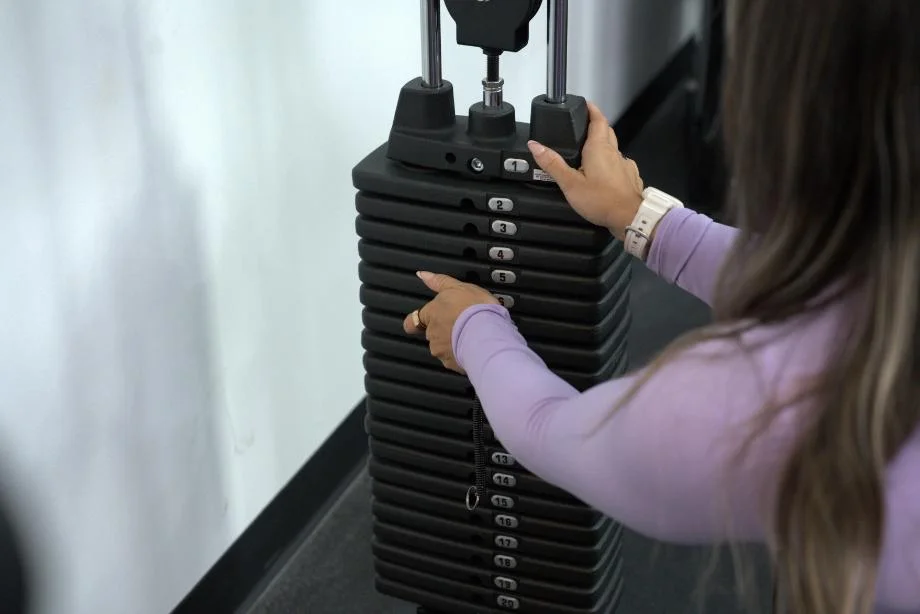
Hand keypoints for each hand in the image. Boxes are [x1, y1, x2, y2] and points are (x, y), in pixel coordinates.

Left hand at [403, 271, 498, 372]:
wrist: (487, 334)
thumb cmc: (474, 309)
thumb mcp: (458, 286)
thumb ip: (439, 282)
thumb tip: (422, 275)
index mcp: (431, 314)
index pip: (412, 322)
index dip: (414, 323)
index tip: (417, 323)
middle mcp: (432, 334)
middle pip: (432, 334)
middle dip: (444, 330)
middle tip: (461, 324)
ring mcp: (441, 351)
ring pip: (443, 348)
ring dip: (453, 343)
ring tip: (471, 336)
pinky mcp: (452, 363)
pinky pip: (455, 359)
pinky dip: (462, 354)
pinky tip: (475, 348)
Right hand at [526, 102, 643, 240]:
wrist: (630, 217)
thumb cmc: (601, 200)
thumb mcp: (570, 183)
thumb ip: (552, 163)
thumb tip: (534, 145)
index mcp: (599, 148)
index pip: (598, 120)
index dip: (592, 110)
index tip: (585, 104)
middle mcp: (614, 153)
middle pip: (607, 132)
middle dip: (597, 125)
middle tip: (585, 125)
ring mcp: (625, 165)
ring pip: (614, 149)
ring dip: (604, 145)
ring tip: (590, 151)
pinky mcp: (630, 178)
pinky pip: (621, 164)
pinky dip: (612, 163)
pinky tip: (606, 172)